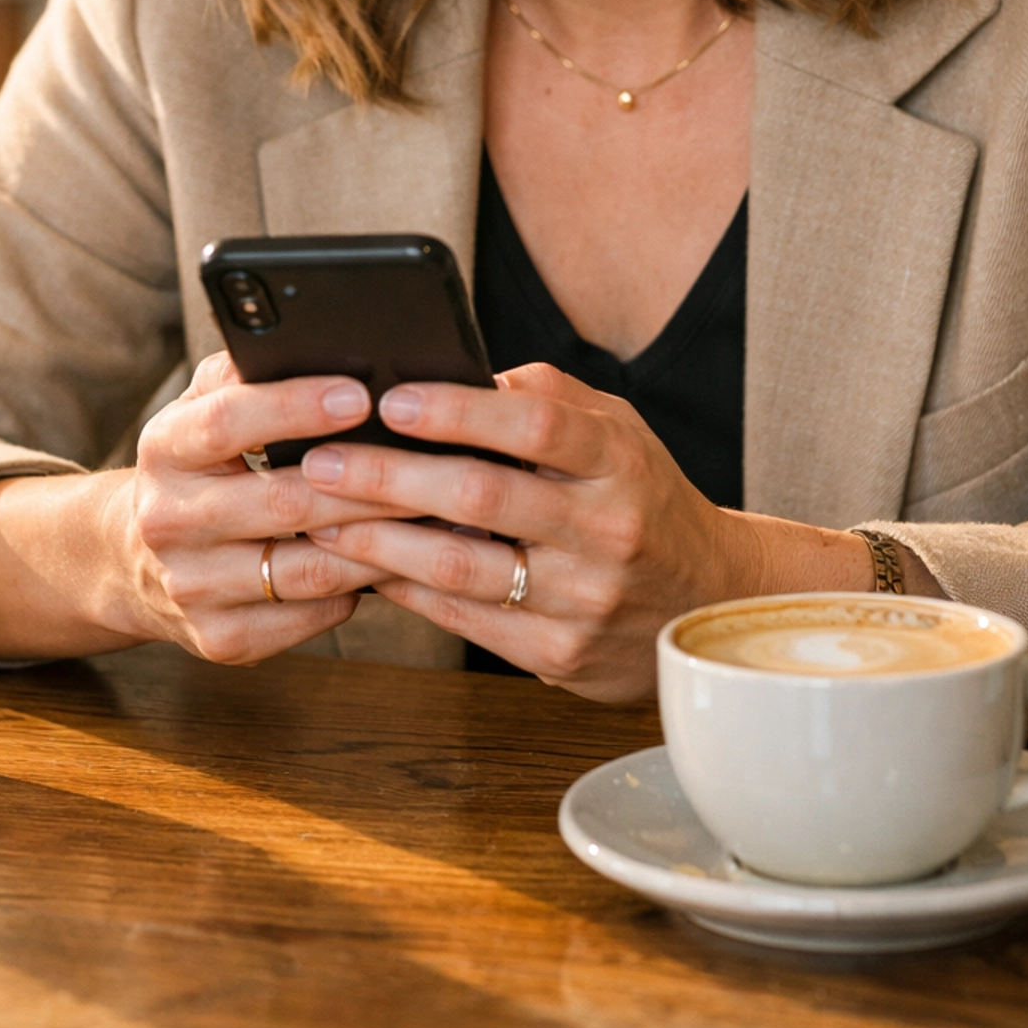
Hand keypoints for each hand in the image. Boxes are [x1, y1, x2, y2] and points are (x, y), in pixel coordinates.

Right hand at [103, 351, 421, 662]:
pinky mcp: (220, 639)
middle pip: (283, 502)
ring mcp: (193, 587)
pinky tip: (397, 565)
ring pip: (308, 570)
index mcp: (164, 449)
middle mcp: (169, 520)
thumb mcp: (202, 407)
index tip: (360, 394)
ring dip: (380, 544)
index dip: (296, 406)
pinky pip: (310, 615)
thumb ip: (246, 372)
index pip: (228, 422)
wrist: (134, 558)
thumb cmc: (200, 464)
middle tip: (433, 462)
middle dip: (367, 482)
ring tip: (434, 516)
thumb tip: (318, 342)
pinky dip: (360, 591)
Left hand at [302, 363, 874, 700]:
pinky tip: (362, 564)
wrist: (707, 601)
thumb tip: (451, 371)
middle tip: (321, 461)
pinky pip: (463, 619)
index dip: (459, 411)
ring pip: (461, 568)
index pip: (536, 426)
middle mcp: (606, 530)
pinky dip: (405, 589)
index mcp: (618, 462)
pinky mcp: (560, 655)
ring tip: (320, 516)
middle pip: (482, 497)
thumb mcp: (616, 432)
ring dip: (378, 541)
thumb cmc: (641, 497)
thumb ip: (545, 398)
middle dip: (389, 478)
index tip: (392, 399)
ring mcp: (583, 599)